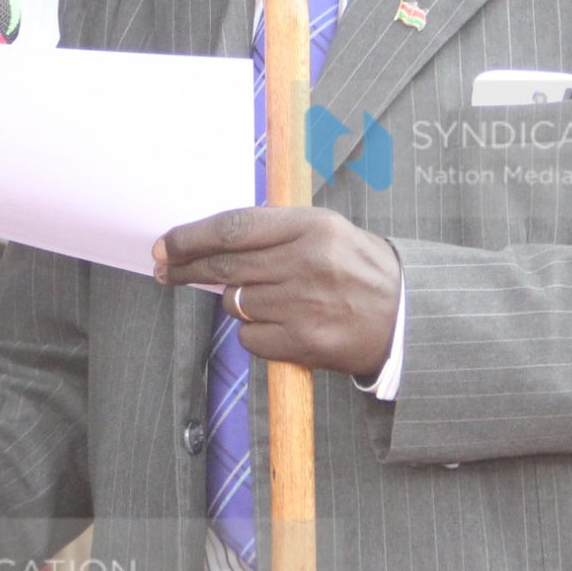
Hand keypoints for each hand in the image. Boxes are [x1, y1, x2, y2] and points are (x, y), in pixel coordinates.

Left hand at [152, 207, 401, 378]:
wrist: (406, 317)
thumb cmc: (357, 269)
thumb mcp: (325, 231)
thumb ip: (273, 231)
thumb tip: (210, 239)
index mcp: (311, 227)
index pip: (234, 228)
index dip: (191, 237)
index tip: (165, 244)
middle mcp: (306, 263)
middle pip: (224, 266)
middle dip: (185, 268)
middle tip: (165, 270)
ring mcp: (304, 305)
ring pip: (235, 303)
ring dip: (236, 302)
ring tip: (265, 299)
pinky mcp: (305, 343)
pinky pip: (250, 338)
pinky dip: (254, 333)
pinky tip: (279, 325)